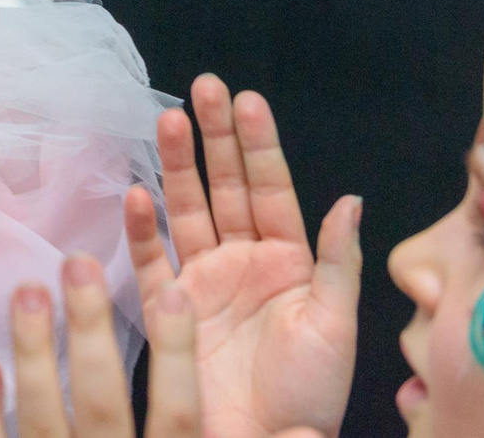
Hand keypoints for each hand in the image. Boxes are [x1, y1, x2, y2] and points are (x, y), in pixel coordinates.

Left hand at [0, 255, 201, 437]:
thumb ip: (195, 426)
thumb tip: (182, 329)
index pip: (179, 413)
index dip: (176, 355)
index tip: (173, 291)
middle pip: (101, 400)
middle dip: (90, 330)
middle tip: (78, 261)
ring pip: (42, 418)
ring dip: (33, 351)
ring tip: (28, 291)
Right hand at [126, 76, 360, 437]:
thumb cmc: (309, 395)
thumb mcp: (335, 328)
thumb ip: (337, 262)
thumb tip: (348, 199)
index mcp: (291, 262)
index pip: (272, 189)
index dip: (258, 145)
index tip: (246, 100)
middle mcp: (246, 261)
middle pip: (225, 186)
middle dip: (214, 136)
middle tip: (203, 87)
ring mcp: (206, 280)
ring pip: (187, 208)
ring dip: (176, 165)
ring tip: (166, 120)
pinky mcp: (171, 307)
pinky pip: (153, 258)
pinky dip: (142, 226)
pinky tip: (135, 192)